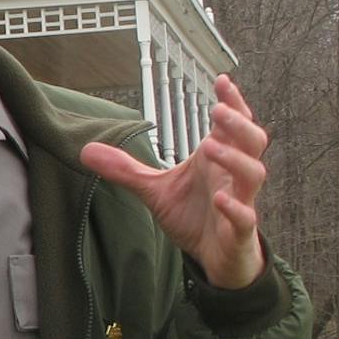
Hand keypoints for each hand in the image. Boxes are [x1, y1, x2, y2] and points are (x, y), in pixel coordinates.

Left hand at [79, 74, 267, 289]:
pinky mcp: (239, 231)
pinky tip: (220, 200)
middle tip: (218, 109)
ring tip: (209, 146)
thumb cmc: (194, 216)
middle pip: (252, 142)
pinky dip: (235, 208)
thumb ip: (126, 169)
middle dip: (239, 124)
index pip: (233, 125)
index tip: (222, 80)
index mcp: (218, 159)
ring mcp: (241, 202)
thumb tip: (86, 150)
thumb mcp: (155, 189)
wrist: (215, 258)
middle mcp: (233, 176)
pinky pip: (245, 217)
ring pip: (253, 174)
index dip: (233, 102)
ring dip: (235, 159)